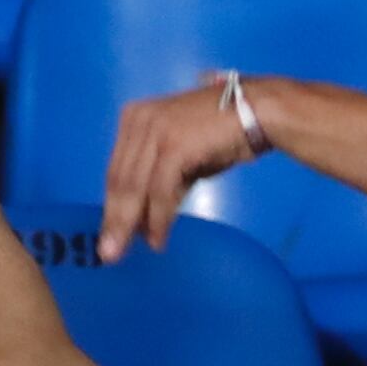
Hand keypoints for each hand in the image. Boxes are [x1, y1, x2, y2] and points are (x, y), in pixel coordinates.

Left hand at [97, 79, 262, 258]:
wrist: (258, 111)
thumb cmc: (222, 133)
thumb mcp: (183, 157)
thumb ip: (161, 183)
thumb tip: (143, 223)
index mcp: (135, 118)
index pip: (117, 170)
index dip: (113, 206)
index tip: (111, 234)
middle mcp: (139, 120)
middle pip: (120, 180)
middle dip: (114, 220)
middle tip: (109, 254)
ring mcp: (156, 130)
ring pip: (135, 187)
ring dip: (129, 224)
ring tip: (124, 252)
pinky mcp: (174, 145)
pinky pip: (160, 191)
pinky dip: (159, 219)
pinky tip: (158, 239)